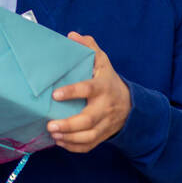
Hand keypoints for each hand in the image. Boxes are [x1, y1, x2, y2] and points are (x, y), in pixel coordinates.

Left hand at [46, 31, 131, 152]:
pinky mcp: (102, 135)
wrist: (131, 105)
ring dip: (69, 138)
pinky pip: (89, 146)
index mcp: (103, 87)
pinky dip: (74, 147)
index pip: (88, 89)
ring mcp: (105, 124)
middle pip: (89, 119)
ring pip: (89, 136)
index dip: (72, 92)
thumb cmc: (108, 80)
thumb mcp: (102, 62)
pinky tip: (60, 142)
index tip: (55, 94)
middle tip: (50, 125)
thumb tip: (72, 35)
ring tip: (53, 134)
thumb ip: (89, 48)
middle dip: (69, 125)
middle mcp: (105, 107)